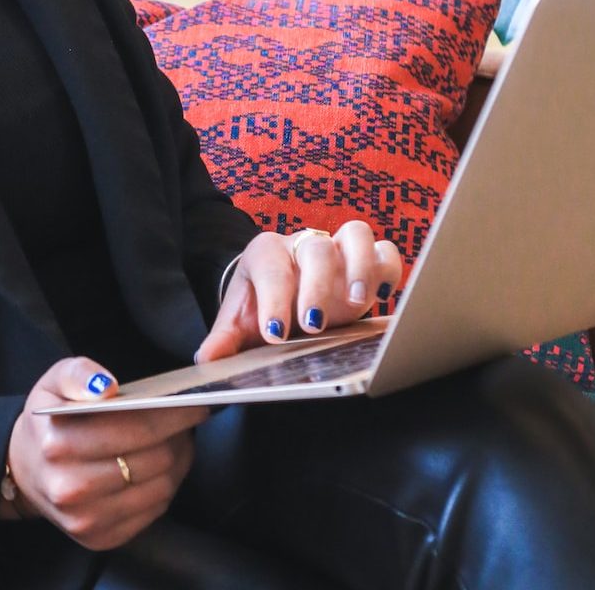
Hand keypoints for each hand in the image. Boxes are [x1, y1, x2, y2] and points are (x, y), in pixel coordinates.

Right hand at [4, 356, 206, 550]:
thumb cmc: (47, 420)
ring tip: (178, 440)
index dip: (173, 415)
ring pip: (160, 488)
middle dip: (179, 436)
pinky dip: (165, 487)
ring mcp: (85, 519)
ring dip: (178, 462)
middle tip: (188, 419)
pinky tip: (161, 466)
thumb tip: (106, 386)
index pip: (134, 428)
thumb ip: (79, 373)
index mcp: (58, 444)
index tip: (196, 402)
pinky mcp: (99, 539)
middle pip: (154, 460)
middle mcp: (70, 488)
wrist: (24, 468)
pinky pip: (153, 512)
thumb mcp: (53, 381)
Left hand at [195, 222, 403, 363]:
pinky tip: (383, 297)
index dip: (274, 299)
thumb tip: (206, 361)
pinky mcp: (367, 261)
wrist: (281, 293)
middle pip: (315, 249)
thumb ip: (224, 341)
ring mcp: (338, 249)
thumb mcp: (240, 323)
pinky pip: (385, 249)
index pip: (270, 266)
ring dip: (360, 267)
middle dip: (316, 286)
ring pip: (355, 234)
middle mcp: (303, 245)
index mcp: (266, 253)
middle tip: (313, 324)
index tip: (275, 333)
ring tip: (358, 303)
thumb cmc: (261, 307)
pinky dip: (388, 268)